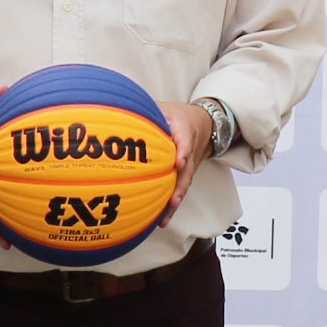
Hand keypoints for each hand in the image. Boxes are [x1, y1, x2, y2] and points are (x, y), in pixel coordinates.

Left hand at [156, 101, 213, 226]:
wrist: (205, 123)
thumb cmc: (178, 115)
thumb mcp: (165, 108)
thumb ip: (147, 111)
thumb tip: (121, 116)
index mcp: (185, 130)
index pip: (186, 140)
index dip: (184, 151)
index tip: (179, 162)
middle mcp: (191, 150)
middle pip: (187, 171)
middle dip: (179, 187)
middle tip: (172, 201)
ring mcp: (190, 164)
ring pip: (184, 184)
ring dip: (175, 201)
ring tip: (164, 218)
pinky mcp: (186, 173)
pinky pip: (180, 188)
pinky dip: (172, 203)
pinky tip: (161, 217)